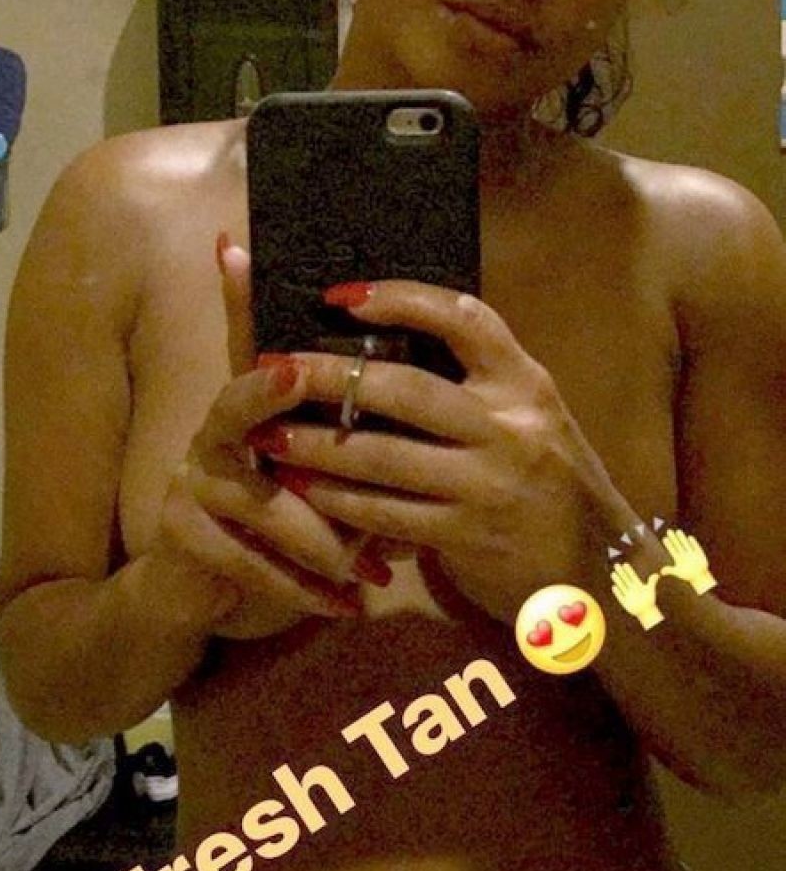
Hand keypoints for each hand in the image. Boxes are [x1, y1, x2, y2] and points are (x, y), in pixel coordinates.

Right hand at [152, 239, 373, 640]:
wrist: (195, 585)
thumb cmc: (271, 511)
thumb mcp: (302, 460)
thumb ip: (332, 412)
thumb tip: (392, 362)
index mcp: (247, 402)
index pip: (251, 349)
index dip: (258, 328)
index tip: (296, 355)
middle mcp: (211, 433)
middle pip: (244, 416)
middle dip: (302, 439)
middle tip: (349, 458)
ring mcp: (190, 485)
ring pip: (267, 505)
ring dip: (326, 540)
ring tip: (376, 566)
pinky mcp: (185, 539)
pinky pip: (255, 564)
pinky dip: (307, 590)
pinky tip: (348, 605)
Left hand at [249, 280, 624, 624]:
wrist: (603, 575)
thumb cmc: (551, 488)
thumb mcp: (531, 423)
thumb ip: (478, 391)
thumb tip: (386, 353)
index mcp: (526, 383)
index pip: (464, 317)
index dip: (401, 299)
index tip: (342, 295)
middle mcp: (512, 425)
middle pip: (406, 388)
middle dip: (328, 376)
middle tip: (272, 366)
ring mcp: (491, 483)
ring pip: (385, 456)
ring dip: (318, 445)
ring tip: (268, 434)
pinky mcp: (469, 536)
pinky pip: (388, 513)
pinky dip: (340, 502)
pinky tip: (303, 491)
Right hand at [610, 561, 663, 629]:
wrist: (647, 612)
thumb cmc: (649, 600)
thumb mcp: (650, 590)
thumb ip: (652, 582)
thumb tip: (657, 574)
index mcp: (637, 585)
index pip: (632, 576)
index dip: (628, 570)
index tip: (625, 564)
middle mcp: (631, 588)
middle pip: (625, 579)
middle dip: (621, 572)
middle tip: (616, 565)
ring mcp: (627, 595)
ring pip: (622, 586)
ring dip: (617, 580)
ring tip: (613, 573)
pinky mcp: (625, 602)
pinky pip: (620, 596)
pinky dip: (617, 592)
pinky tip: (614, 587)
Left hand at [659, 528, 716, 595]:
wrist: (700, 578)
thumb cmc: (688, 575)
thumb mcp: (678, 572)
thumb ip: (670, 570)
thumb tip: (660, 571)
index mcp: (678, 559)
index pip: (672, 550)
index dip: (668, 544)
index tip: (664, 538)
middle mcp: (684, 555)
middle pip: (678, 545)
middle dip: (673, 538)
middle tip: (668, 531)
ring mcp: (691, 554)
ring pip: (685, 544)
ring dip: (682, 538)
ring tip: (678, 531)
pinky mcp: (699, 554)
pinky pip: (696, 547)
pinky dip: (693, 543)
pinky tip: (690, 537)